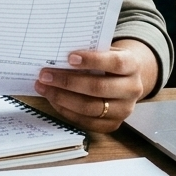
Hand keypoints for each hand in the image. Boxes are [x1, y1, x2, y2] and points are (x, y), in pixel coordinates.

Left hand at [34, 39, 159, 132]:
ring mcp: (124, 110)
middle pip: (98, 88)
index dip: (92, 60)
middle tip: (45, 75)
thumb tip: (56, 55)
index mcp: (132, 65)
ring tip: (43, 87)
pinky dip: (66, 111)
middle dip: (68, 82)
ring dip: (62, 98)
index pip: (115, 63)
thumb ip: (89, 52)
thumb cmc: (108, 61)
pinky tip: (53, 100)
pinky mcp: (113, 124)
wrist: (126, 80)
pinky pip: (86, 121)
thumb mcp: (105, 51)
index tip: (69, 57)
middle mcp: (132, 89)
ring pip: (90, 108)